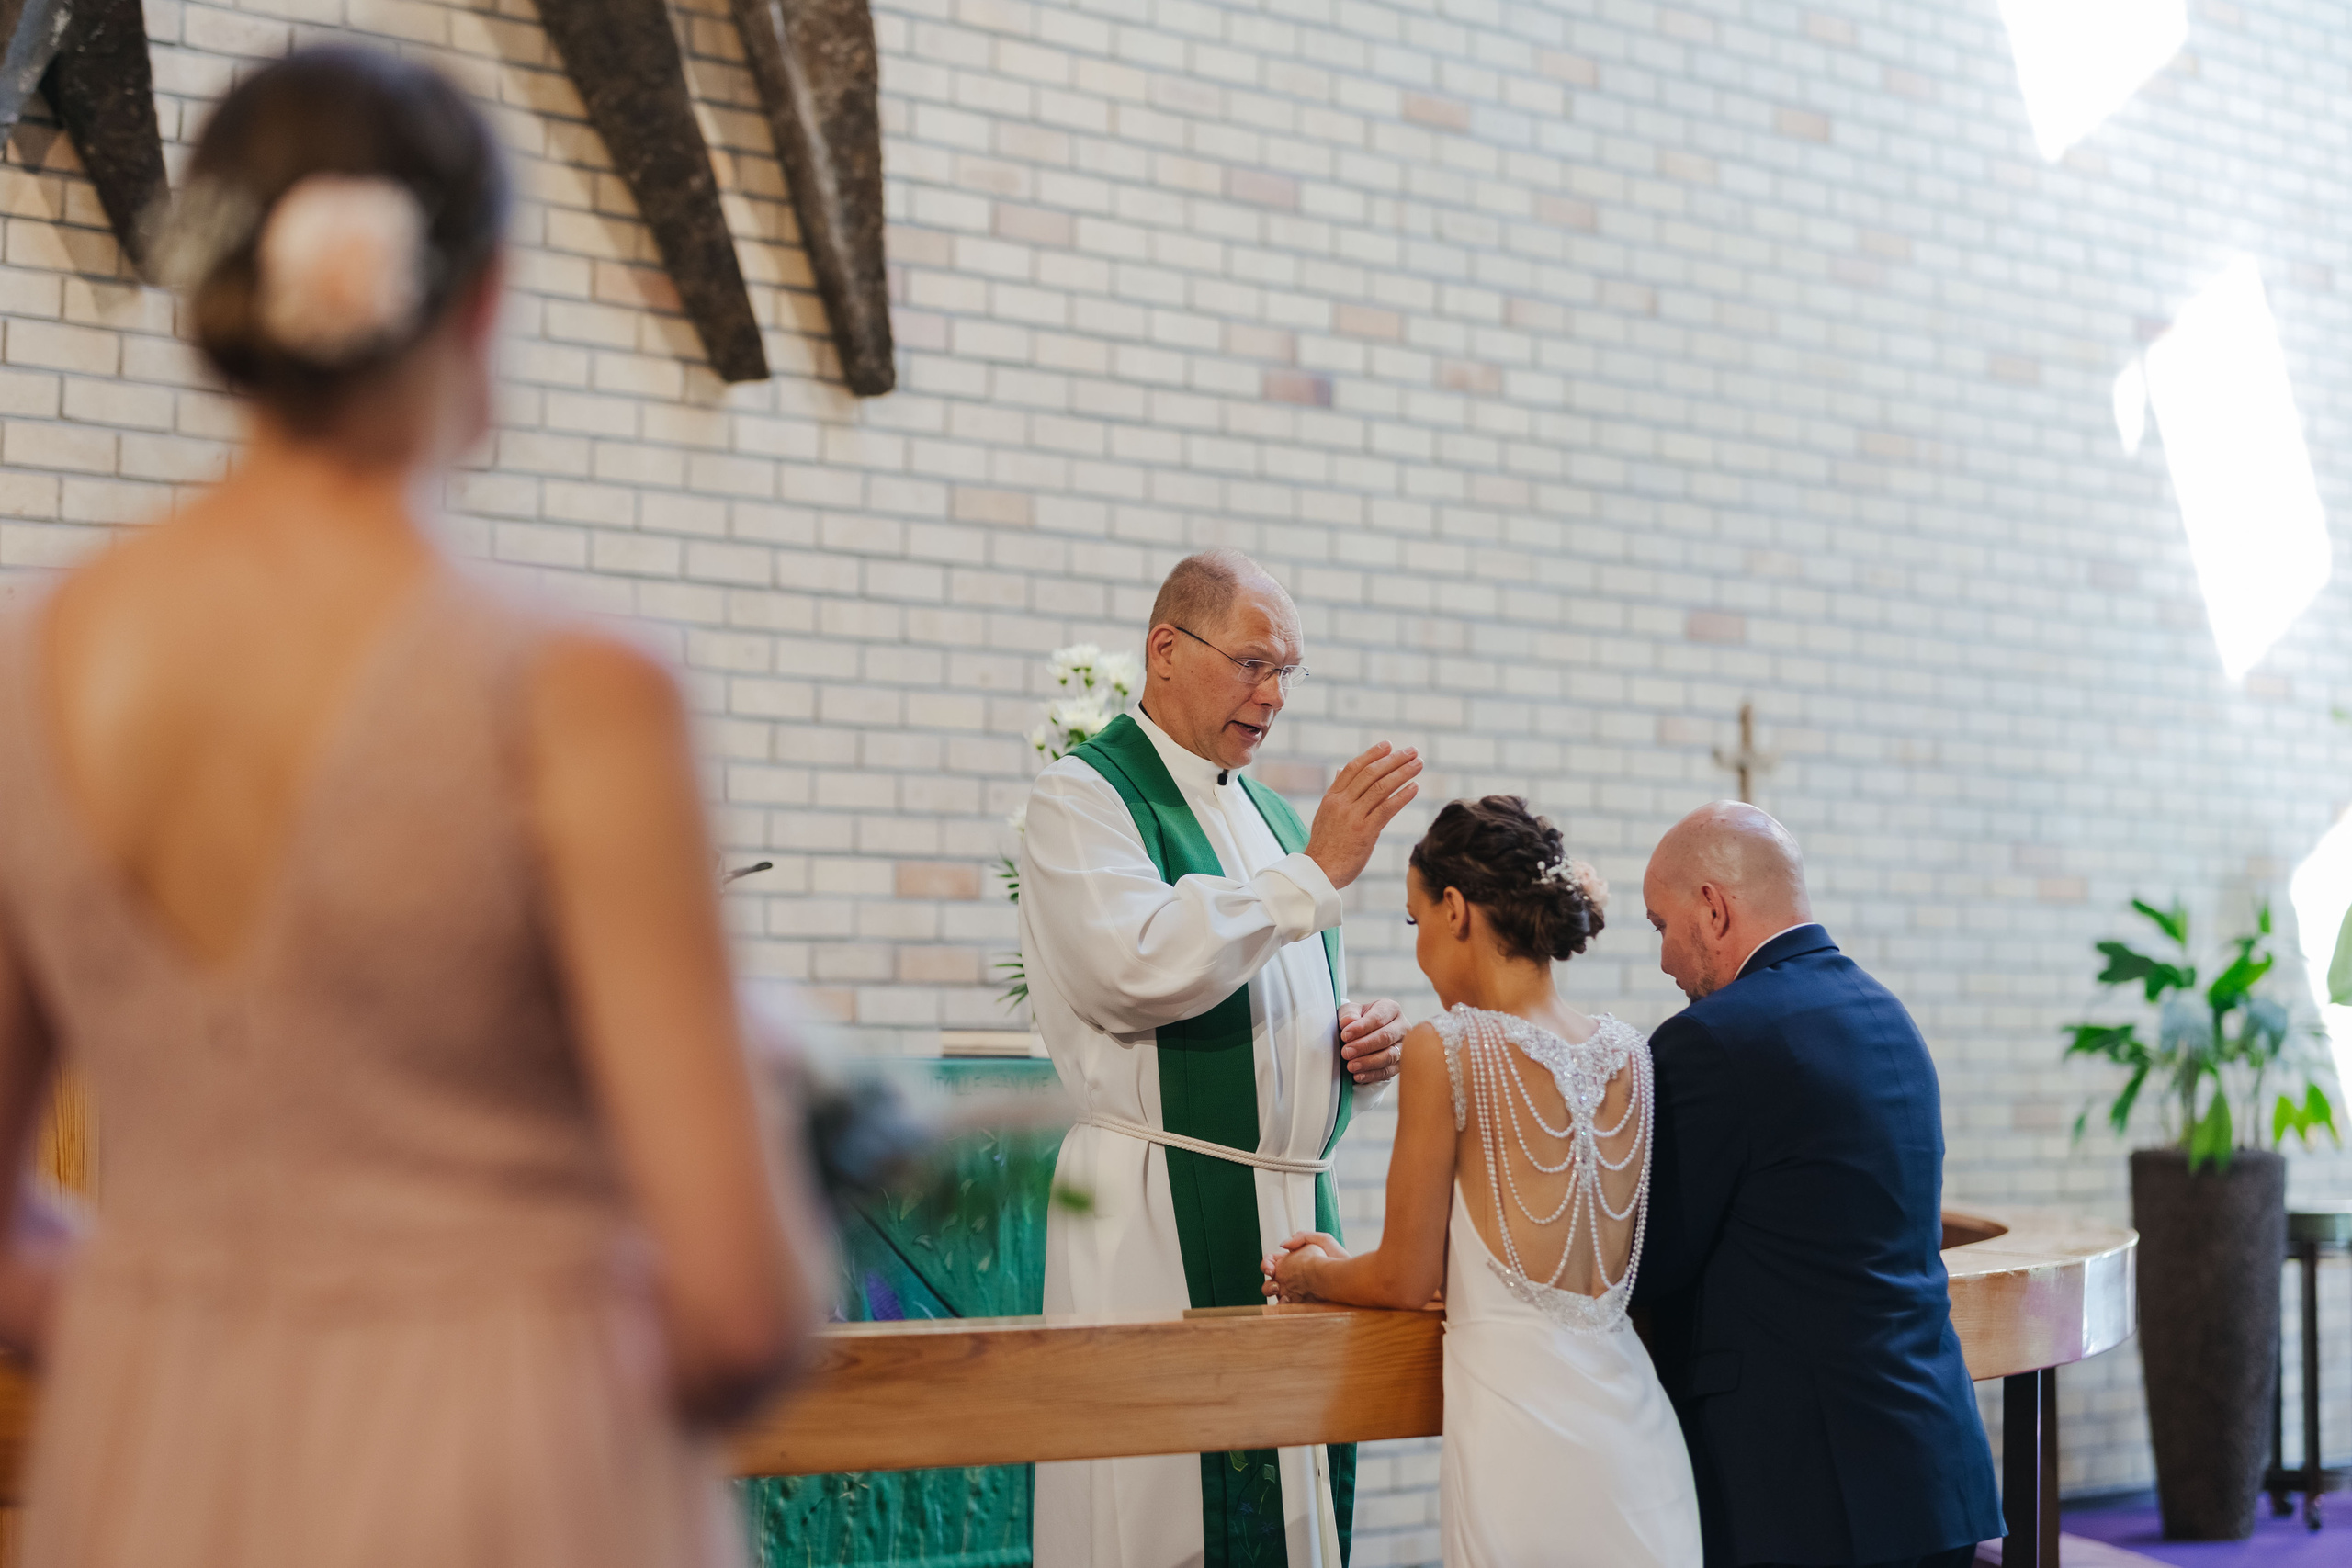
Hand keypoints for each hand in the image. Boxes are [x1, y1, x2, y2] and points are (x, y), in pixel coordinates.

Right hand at [1261, 1230, 1348, 1302]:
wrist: (1350, 1278)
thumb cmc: (1339, 1259)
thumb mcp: (1323, 1240)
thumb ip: (1302, 1236)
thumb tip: (1283, 1245)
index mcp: (1293, 1261)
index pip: (1271, 1261)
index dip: (1267, 1264)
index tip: (1270, 1269)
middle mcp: (1292, 1277)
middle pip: (1269, 1280)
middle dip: (1267, 1282)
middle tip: (1275, 1284)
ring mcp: (1295, 1291)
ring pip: (1275, 1294)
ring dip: (1271, 1294)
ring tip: (1279, 1292)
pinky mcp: (1302, 1304)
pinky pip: (1287, 1307)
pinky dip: (1283, 1305)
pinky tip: (1289, 1302)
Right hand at [1304, 743, 1421, 889]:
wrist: (1318, 873)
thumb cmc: (1324, 846)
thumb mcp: (1325, 814)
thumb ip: (1336, 792)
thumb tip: (1340, 770)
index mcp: (1332, 798)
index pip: (1353, 768)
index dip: (1372, 754)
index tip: (1388, 745)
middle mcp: (1342, 803)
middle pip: (1370, 773)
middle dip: (1393, 759)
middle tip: (1412, 750)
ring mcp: (1353, 816)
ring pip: (1381, 787)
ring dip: (1402, 772)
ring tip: (1418, 763)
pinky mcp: (1365, 832)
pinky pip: (1386, 809)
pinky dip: (1402, 796)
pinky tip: (1415, 787)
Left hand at [1338, 999, 1405, 1084]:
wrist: (1366, 1034)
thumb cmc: (1360, 1020)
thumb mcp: (1351, 1011)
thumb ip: (1349, 1014)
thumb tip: (1348, 1021)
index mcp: (1391, 1009)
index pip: (1378, 1018)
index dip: (1361, 1027)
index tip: (1345, 1036)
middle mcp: (1402, 1027)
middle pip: (1386, 1037)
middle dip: (1364, 1046)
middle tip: (1346, 1052)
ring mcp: (1404, 1047)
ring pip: (1390, 1056)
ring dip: (1368, 1062)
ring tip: (1351, 1066)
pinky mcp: (1401, 1064)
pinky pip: (1389, 1071)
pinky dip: (1372, 1075)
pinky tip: (1358, 1076)